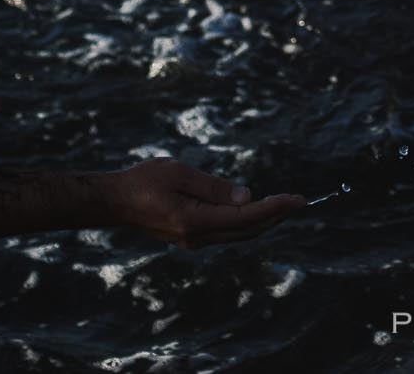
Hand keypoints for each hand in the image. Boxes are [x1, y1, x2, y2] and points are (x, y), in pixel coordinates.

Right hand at [106, 160, 304, 248]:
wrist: (114, 201)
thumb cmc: (143, 181)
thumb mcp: (179, 173)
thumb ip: (214, 186)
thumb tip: (248, 197)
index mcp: (194, 221)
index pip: (246, 217)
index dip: (275, 208)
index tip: (298, 199)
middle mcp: (196, 237)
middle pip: (247, 230)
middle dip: (276, 217)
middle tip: (300, 202)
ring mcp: (192, 241)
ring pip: (238, 234)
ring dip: (264, 221)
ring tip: (285, 206)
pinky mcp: (189, 237)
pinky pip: (226, 232)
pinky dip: (246, 223)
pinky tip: (256, 212)